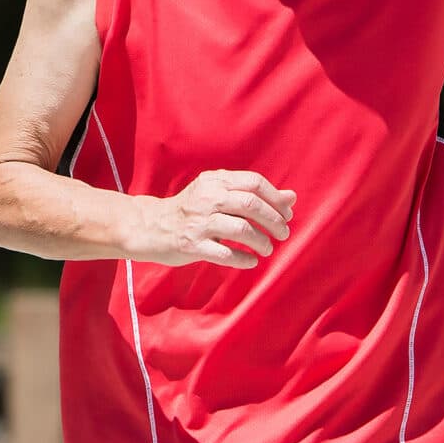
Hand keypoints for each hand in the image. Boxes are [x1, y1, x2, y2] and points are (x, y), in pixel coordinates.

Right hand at [127, 170, 295, 268]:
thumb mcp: (218, 193)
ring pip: (241, 229)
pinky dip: (243, 259)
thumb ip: (252, 194)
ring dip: (261, 241)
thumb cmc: (192, 210)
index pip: (254, 183)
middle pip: (250, 204)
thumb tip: (292, 198)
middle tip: (283, 234)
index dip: (275, 199)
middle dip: (273, 220)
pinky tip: (251, 261)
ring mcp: (199, 222)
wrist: (151, 226)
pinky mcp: (192, 245)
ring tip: (268, 249)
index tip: (286, 214)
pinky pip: (225, 254)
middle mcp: (207, 198)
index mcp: (215, 181)